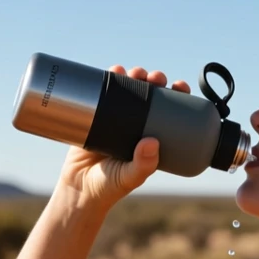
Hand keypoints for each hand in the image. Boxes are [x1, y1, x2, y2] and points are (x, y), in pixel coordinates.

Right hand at [57, 66, 191, 206]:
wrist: (78, 189)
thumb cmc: (109, 187)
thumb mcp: (130, 177)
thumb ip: (142, 165)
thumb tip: (152, 142)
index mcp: (152, 137)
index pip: (171, 112)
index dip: (177, 96)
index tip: (180, 86)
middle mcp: (137, 124)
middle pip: (151, 95)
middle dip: (155, 81)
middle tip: (156, 78)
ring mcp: (117, 118)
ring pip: (129, 90)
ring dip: (134, 75)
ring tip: (134, 72)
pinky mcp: (97, 115)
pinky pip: (105, 93)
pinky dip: (111, 78)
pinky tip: (115, 69)